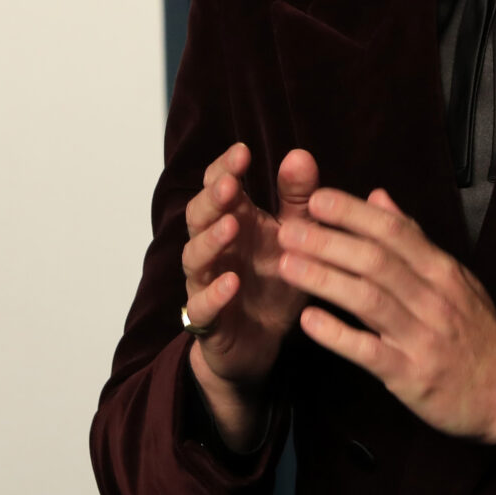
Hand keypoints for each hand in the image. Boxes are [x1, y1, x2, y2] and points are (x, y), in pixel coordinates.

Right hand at [180, 143, 318, 446]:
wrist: (262, 342)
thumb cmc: (275, 281)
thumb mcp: (294, 236)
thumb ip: (298, 199)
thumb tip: (300, 154)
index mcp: (234, 221)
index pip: (218, 186)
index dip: (225, 168)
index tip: (243, 152)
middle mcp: (215, 248)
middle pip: (199, 216)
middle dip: (211, 199)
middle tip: (229, 184)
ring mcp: (206, 283)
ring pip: (194, 257)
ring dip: (210, 240)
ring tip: (230, 226)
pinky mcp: (208, 320)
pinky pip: (202, 305)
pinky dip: (215, 293)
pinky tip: (231, 283)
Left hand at [279, 188, 495, 447]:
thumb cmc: (476, 332)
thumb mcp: (454, 278)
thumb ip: (414, 238)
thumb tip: (378, 197)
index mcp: (442, 270)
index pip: (394, 231)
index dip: (354, 213)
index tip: (316, 199)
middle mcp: (433, 297)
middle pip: (376, 261)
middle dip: (329, 242)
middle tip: (288, 230)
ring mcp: (422, 336)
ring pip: (369, 300)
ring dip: (324, 280)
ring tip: (285, 266)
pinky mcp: (411, 375)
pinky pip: (369, 351)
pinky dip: (337, 335)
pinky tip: (307, 322)